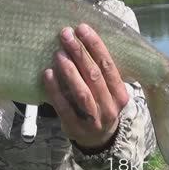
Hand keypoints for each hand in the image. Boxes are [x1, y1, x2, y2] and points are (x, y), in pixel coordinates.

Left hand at [43, 24, 129, 149]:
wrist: (99, 141)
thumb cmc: (102, 107)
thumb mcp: (109, 92)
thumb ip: (100, 72)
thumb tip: (82, 39)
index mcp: (120, 94)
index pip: (108, 66)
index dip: (96, 46)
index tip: (82, 28)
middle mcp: (109, 107)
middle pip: (94, 76)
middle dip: (79, 53)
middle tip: (66, 35)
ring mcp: (93, 120)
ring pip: (82, 92)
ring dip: (69, 71)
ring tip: (58, 54)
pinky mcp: (76, 128)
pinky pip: (64, 107)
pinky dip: (55, 90)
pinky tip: (47, 74)